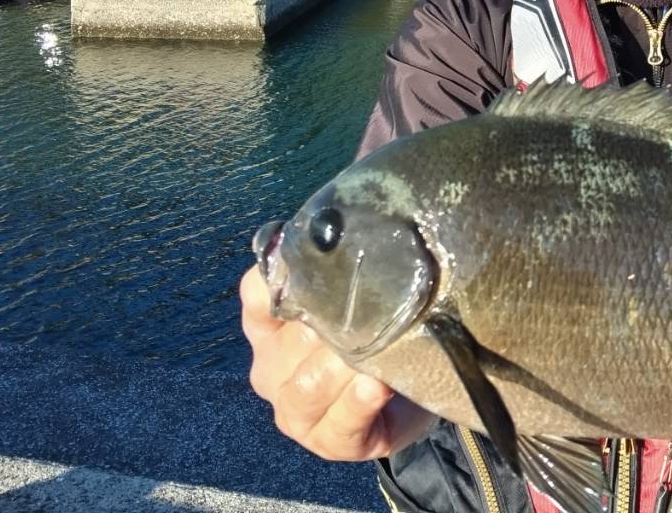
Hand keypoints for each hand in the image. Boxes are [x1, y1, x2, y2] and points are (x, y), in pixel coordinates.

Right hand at [241, 266, 434, 461]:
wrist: (413, 393)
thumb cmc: (376, 337)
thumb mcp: (359, 301)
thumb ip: (342, 272)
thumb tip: (343, 228)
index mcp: (269, 327)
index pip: (257, 293)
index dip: (285, 276)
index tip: (323, 263)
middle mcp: (271, 368)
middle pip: (290, 340)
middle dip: (334, 326)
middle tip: (374, 310)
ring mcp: (294, 412)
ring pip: (307, 385)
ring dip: (344, 366)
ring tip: (376, 353)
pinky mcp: (328, 443)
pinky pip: (338, 422)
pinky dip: (359, 402)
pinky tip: (377, 386)